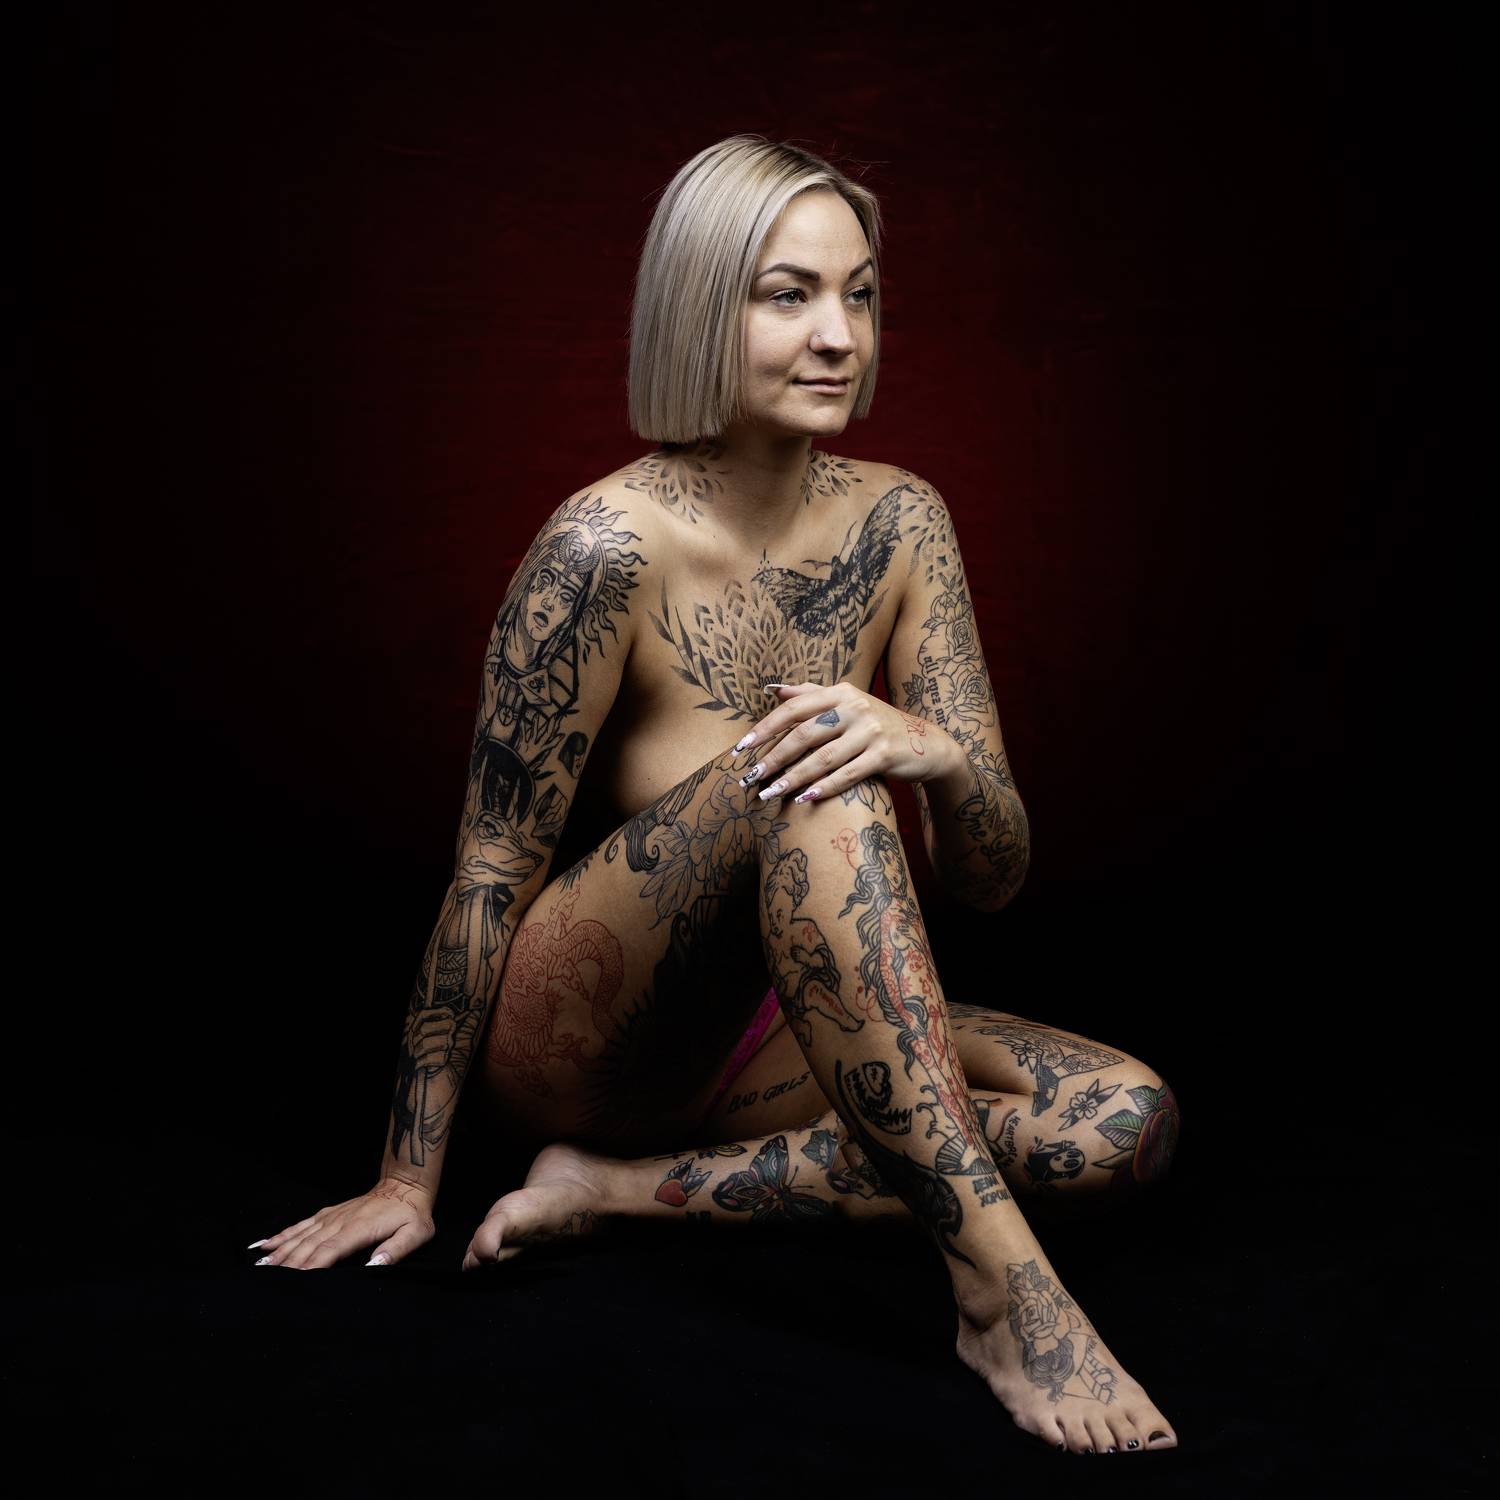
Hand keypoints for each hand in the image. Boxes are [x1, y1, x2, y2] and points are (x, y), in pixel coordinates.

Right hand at [248, 1177, 435, 1269]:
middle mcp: (340, 1221)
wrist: (405, 1186)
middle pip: (309, 1245)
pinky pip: (301, 1224)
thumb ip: (397, 1250)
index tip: (294, 1281)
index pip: (330, 1251)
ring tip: (260, 1267)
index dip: (311, 1266)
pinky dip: (282, 1234)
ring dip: (280, 1251)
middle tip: (267, 1282)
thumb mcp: (416, 1233)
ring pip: (300, 1235)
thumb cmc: (412, 1214)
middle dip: (288, 1264)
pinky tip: (265, 1243)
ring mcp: (331, 1216)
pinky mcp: (328, 1213)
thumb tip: (376, 1266)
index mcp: (359, 1228)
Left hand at [732, 682, 959, 806]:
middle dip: (773, 758)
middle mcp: (854, 707)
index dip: (765, 728)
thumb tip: (772, 690)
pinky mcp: (884, 755)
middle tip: (750, 777)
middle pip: (803, 734)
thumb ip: (810, 694)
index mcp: (839, 693)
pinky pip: (847, 774)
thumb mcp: (846, 702)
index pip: (793, 709)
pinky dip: (824, 788)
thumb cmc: (876, 725)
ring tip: (770, 793)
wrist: (926, 743)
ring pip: (822, 758)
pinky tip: (804, 799)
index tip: (741, 748)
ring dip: (792, 778)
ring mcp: (870, 731)